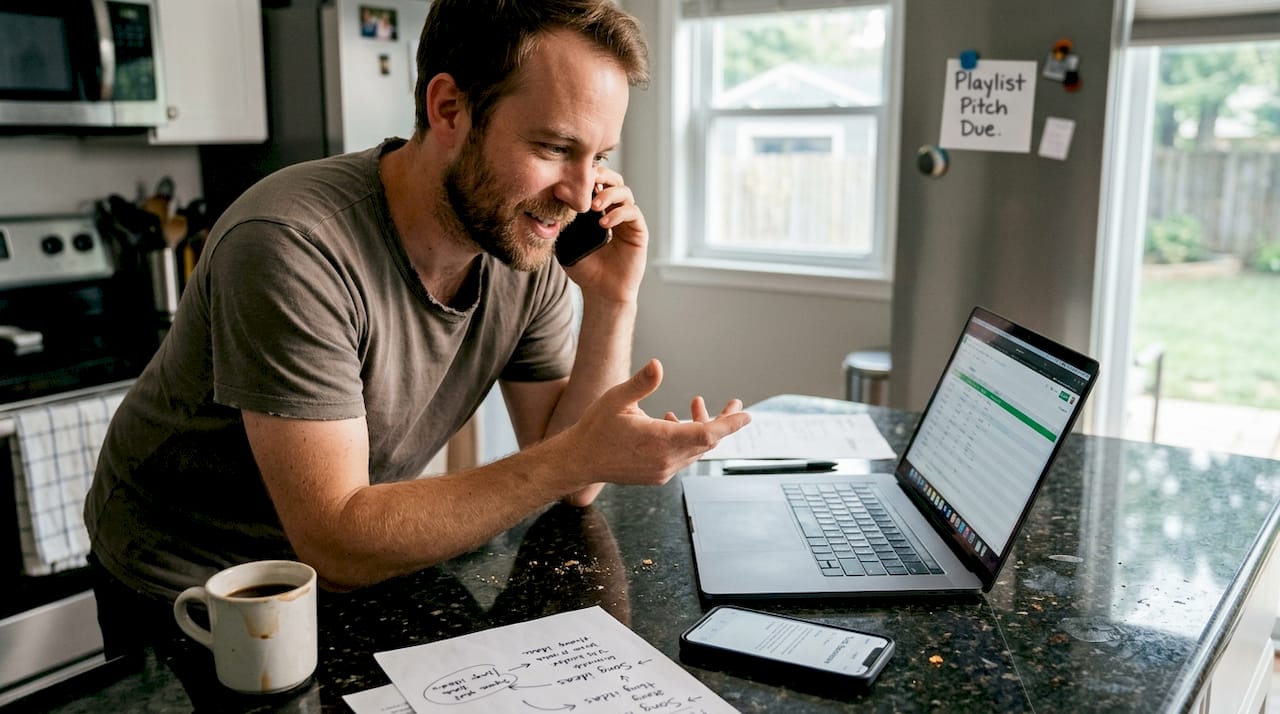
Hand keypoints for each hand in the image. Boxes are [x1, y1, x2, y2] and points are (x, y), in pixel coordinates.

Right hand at [561, 359, 749, 485]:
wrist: (579, 461)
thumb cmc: (596, 428)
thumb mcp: (616, 399)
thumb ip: (641, 383)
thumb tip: (658, 364)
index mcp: (660, 441)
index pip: (706, 434)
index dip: (729, 424)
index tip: (746, 415)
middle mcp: (666, 460)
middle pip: (706, 442)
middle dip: (722, 422)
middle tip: (734, 403)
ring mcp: (663, 471)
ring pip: (695, 449)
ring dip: (701, 428)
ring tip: (697, 403)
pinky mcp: (657, 475)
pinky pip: (682, 456)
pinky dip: (686, 439)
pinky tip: (672, 421)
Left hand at [562, 167, 646, 304]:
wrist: (601, 292)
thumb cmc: (584, 269)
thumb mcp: (567, 242)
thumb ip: (563, 223)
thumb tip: (549, 202)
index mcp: (600, 210)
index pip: (598, 183)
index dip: (588, 176)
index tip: (571, 178)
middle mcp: (616, 211)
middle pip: (615, 181)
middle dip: (602, 176)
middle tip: (587, 181)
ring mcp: (629, 221)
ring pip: (625, 193)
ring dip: (609, 194)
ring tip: (594, 206)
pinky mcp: (638, 232)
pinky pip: (633, 213)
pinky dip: (618, 213)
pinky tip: (604, 223)